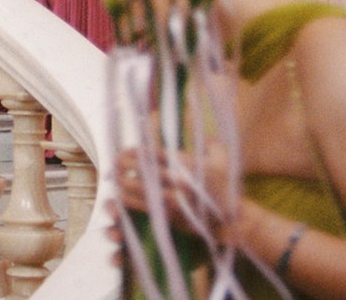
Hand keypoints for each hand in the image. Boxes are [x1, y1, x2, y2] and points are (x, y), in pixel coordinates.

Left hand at [114, 143, 233, 235]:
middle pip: (142, 169)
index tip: (122, 151)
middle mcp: (178, 180)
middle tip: (113, 164)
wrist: (233, 220)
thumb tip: (195, 126)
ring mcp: (174, 199)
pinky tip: (120, 198)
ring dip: (123, 184)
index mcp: (187, 164)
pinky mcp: (171, 216)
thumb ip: (208, 141)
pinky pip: (143, 208)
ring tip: (114, 180)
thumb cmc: (226, 187)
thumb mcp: (222, 158)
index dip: (133, 151)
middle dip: (123, 165)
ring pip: (139, 189)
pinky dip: (129, 202)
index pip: (153, 153)